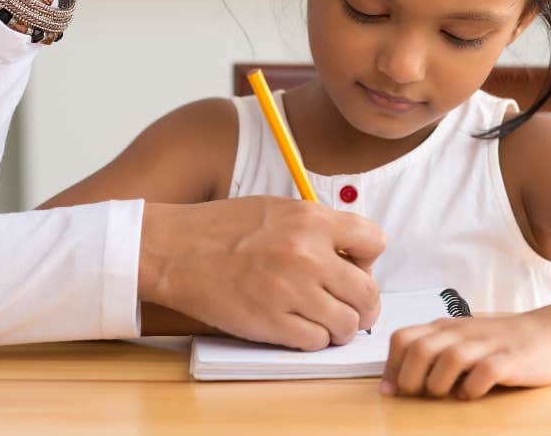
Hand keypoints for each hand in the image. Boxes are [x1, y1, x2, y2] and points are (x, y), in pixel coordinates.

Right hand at [138, 197, 385, 351]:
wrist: (176, 250)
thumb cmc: (223, 227)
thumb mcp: (278, 209)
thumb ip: (317, 226)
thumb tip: (350, 251)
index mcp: (311, 220)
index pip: (375, 241)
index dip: (368, 257)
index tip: (355, 264)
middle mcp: (307, 255)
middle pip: (368, 291)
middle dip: (364, 302)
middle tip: (351, 304)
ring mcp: (290, 291)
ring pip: (348, 324)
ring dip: (341, 326)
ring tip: (325, 319)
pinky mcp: (271, 323)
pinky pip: (316, 342)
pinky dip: (314, 339)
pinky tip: (300, 326)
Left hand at [382, 312, 550, 399]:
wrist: (545, 334)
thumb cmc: (493, 343)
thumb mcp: (458, 340)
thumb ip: (430, 354)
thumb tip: (392, 385)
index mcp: (444, 328)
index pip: (403, 338)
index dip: (391, 366)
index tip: (391, 390)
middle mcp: (461, 332)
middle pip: (420, 349)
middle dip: (410, 378)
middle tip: (417, 395)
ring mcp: (486, 344)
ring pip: (450, 358)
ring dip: (439, 383)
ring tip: (444, 394)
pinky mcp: (510, 360)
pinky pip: (485, 373)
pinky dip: (472, 389)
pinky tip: (471, 395)